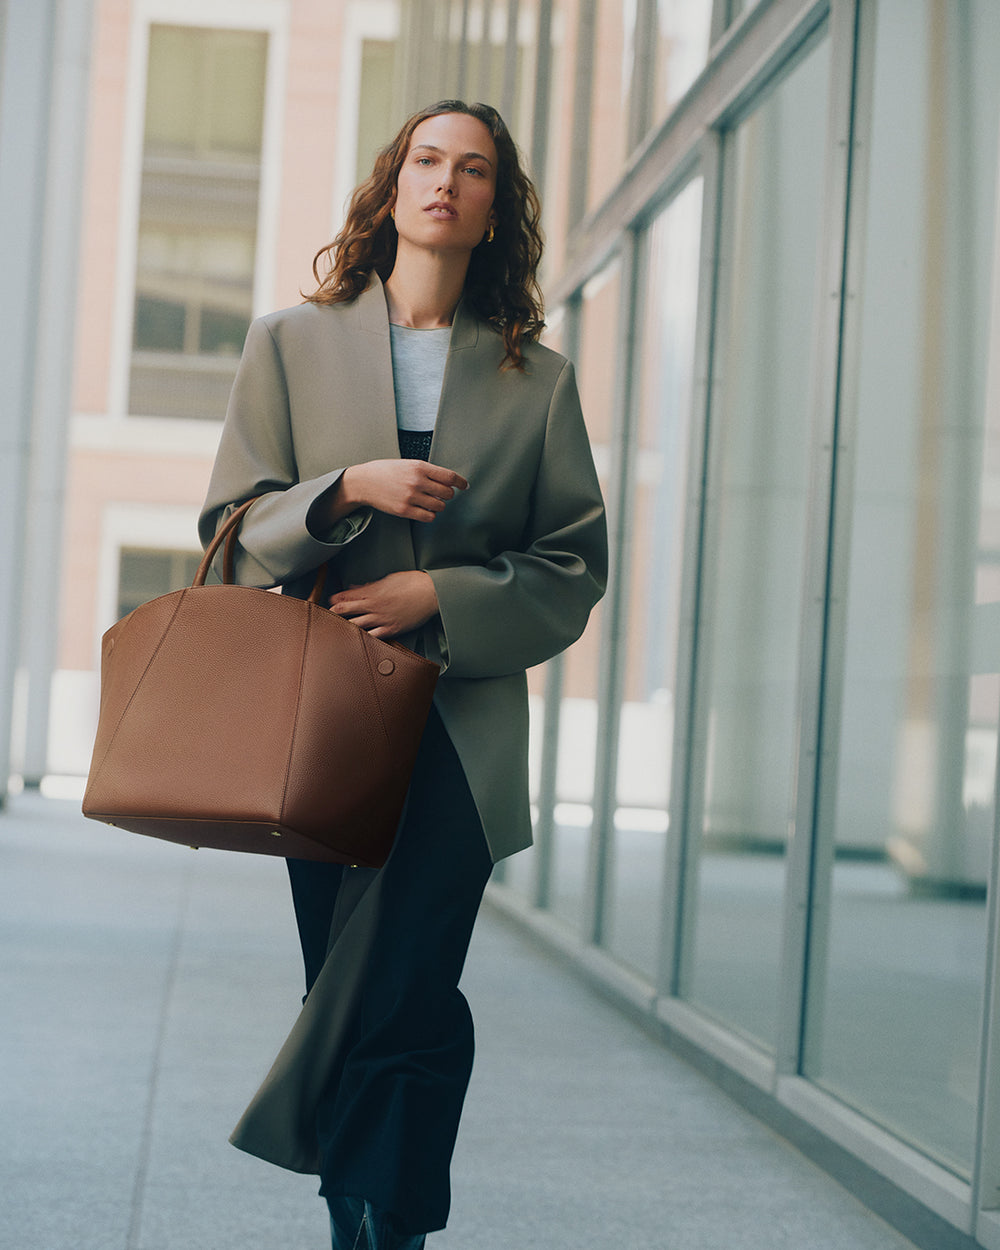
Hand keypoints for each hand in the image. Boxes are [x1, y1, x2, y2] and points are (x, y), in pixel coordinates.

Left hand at [329, 571, 438, 639]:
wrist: (430, 592)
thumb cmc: (412, 583)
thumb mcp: (388, 579)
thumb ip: (369, 585)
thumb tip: (356, 587)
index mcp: (372, 592)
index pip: (347, 596)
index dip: (336, 598)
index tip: (330, 600)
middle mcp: (374, 606)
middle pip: (346, 611)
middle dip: (334, 613)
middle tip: (326, 616)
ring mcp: (382, 619)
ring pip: (357, 625)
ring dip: (345, 627)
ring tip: (335, 631)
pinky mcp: (392, 629)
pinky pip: (373, 637)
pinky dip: (364, 639)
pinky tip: (356, 642)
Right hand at [339, 460, 468, 522]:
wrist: (364, 482)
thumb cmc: (386, 471)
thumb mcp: (408, 464)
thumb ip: (426, 471)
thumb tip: (448, 482)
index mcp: (419, 467)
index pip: (449, 476)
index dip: (461, 482)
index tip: (464, 486)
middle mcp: (417, 481)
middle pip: (447, 493)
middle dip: (448, 495)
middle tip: (441, 494)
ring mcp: (411, 497)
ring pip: (440, 506)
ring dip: (438, 505)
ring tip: (430, 501)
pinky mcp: (404, 510)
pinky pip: (428, 517)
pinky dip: (429, 514)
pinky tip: (423, 509)